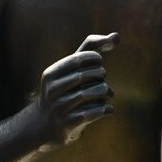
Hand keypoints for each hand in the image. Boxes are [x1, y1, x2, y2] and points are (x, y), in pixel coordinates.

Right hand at [37, 33, 118, 147]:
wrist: (45, 124)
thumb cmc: (64, 89)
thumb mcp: (70, 69)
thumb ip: (91, 49)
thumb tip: (117, 36)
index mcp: (51, 74)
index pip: (79, 58)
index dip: (95, 59)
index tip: (98, 63)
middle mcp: (52, 90)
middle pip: (87, 75)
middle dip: (100, 75)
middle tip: (102, 79)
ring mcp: (59, 108)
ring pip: (92, 93)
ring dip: (105, 91)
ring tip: (107, 93)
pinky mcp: (69, 124)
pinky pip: (94, 112)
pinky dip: (106, 108)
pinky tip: (108, 108)